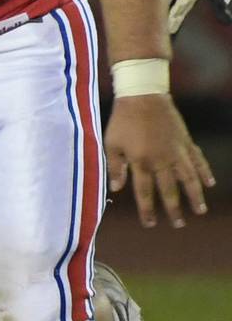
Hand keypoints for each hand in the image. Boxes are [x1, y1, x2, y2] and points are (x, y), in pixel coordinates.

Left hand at [104, 94, 213, 228]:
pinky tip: (210, 183)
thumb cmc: (122, 120)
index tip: (151, 224)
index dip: (148, 210)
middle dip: (173, 209)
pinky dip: (204, 172)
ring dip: (195, 196)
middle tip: (178, 224)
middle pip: (169, 190)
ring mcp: (176, 151)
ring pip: (189, 179)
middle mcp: (161, 160)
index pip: (144, 192)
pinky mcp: (185, 141)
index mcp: (141, 162)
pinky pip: (198, 160)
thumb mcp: (111, 144)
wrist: (142, 96)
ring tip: (200, 211)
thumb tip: (115, 189)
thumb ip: (114, 167)